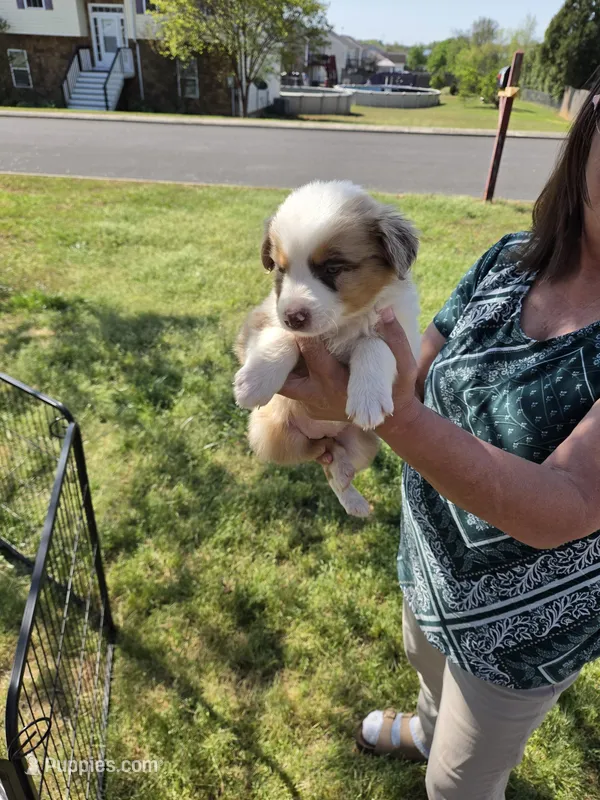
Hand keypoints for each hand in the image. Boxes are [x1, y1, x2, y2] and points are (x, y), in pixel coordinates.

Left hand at [278, 307, 422, 460]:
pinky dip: (289, 373)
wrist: (389, 419)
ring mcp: (310, 405)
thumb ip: (396, 338)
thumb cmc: (397, 387)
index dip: (305, 332)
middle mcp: (318, 396)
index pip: (312, 352)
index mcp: (337, 383)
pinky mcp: (308, 409)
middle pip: (285, 372)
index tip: (302, 315)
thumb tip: (385, 309)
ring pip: (282, 384)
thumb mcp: (405, 366)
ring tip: (280, 342)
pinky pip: (291, 389)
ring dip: (281, 365)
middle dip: (282, 350)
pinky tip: (292, 356)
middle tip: (281, 328)